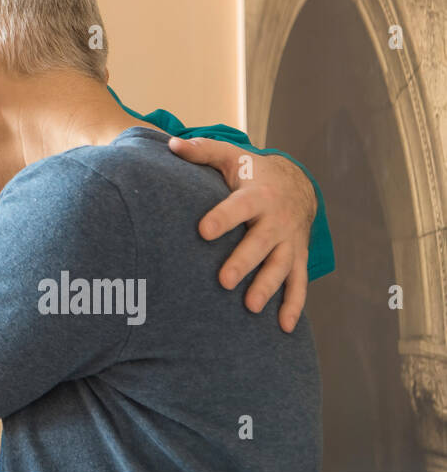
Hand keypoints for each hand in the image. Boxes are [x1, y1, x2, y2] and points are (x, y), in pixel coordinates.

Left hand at [168, 137, 316, 332]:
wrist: (297, 185)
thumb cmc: (252, 172)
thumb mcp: (230, 156)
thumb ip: (202, 151)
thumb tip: (172, 144)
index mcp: (258, 195)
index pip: (238, 207)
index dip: (222, 218)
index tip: (203, 230)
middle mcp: (277, 221)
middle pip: (260, 243)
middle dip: (244, 261)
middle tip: (223, 280)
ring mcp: (290, 242)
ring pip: (281, 267)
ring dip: (268, 287)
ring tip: (251, 307)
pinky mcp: (297, 258)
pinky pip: (300, 283)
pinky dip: (295, 306)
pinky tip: (285, 328)